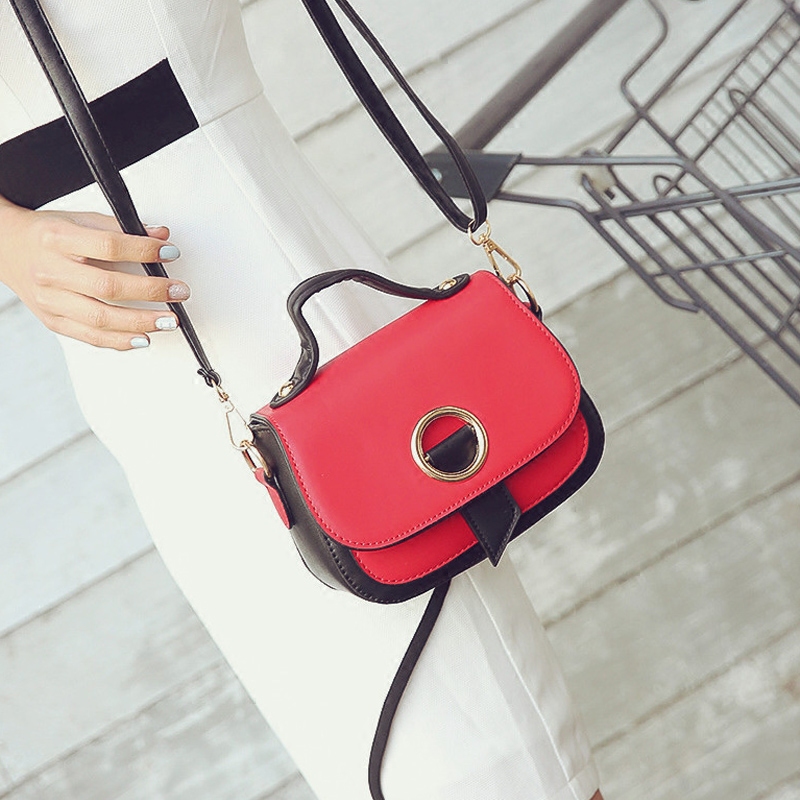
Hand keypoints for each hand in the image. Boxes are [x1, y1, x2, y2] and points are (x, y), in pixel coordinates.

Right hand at [0, 195, 190, 349]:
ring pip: (99, 318)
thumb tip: (161, 237)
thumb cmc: (47, 235)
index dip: (143, 250)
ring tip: (168, 321)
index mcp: (59, 239)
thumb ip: (121, 229)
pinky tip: (143, 338)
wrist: (7, 248)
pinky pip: (89, 337)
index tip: (170, 254)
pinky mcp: (53, 320)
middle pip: (108, 287)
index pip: (108, 246)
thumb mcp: (81, 220)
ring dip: (140, 322)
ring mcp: (51, 300)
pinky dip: (119, 341)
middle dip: (151, 292)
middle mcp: (52, 272)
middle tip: (179, 292)